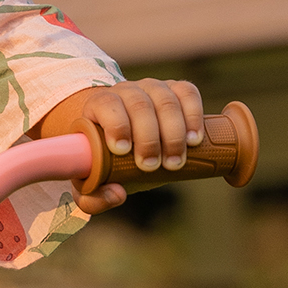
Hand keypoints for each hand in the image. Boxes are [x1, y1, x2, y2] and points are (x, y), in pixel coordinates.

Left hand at [34, 79, 204, 215]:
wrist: (127, 144)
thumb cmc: (105, 161)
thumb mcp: (93, 182)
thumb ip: (94, 199)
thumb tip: (118, 194)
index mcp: (98, 106)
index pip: (105, 104)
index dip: (115, 124)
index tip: (123, 151)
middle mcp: (125, 92)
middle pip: (139, 104)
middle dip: (148, 138)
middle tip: (151, 166)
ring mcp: (152, 89)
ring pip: (165, 100)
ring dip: (172, 132)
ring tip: (175, 161)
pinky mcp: (176, 90)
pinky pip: (188, 93)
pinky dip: (194, 115)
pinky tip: (195, 139)